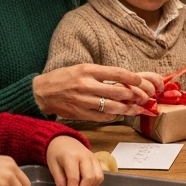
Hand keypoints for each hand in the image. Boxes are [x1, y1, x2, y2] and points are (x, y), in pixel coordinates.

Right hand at [32, 64, 158, 120]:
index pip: (117, 73)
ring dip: (127, 109)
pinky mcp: (81, 114)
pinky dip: (113, 116)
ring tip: (136, 109)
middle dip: (134, 96)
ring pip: (113, 107)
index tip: (140, 81)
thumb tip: (122, 79)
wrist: (42, 92)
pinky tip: (118, 114)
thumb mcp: (82, 68)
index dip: (132, 78)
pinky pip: (103, 117)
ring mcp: (84, 101)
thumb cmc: (64, 78)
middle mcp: (87, 85)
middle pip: (118, 92)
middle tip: (144, 97)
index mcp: (88, 70)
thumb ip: (101, 73)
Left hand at [45, 136, 104, 185]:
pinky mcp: (97, 161)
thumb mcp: (53, 165)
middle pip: (89, 178)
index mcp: (71, 157)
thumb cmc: (56, 153)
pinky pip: (100, 176)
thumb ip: (59, 180)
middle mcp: (85, 157)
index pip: (74, 178)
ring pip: (97, 178)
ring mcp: (93, 158)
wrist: (64, 140)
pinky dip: (94, 184)